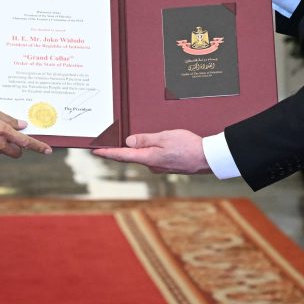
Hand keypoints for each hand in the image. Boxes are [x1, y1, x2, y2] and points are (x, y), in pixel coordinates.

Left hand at [92, 129, 209, 173]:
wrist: (207, 158)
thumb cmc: (188, 146)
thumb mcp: (165, 137)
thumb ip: (146, 139)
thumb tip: (129, 142)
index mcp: (149, 158)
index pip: (123, 155)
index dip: (107, 152)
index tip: (95, 151)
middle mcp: (152, 165)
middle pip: (130, 156)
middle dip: (119, 149)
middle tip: (106, 142)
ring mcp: (160, 166)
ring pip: (143, 155)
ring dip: (135, 149)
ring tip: (126, 139)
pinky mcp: (167, 165)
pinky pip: (152, 156)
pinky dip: (147, 150)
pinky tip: (148, 144)